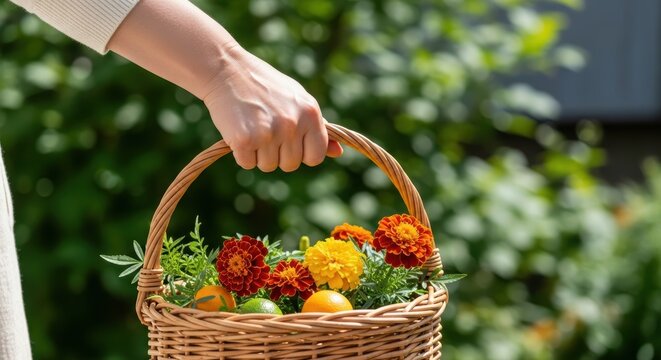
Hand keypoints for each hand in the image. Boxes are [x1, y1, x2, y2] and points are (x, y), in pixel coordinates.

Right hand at [202, 46, 342, 171]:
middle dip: (277, 153)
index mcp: (310, 113)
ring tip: (252, 126)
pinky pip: (247, 164)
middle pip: (290, 164)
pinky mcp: (245, 139)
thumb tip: (338, 152)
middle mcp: (293, 124)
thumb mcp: (297, 100)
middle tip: (265, 128)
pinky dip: (241, 153)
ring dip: (258, 154)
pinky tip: (239, 130)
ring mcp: (269, 132)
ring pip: (268, 166)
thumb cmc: (265, 87)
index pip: (315, 157)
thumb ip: (318, 127)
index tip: (290, 142)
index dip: (302, 154)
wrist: (227, 70)